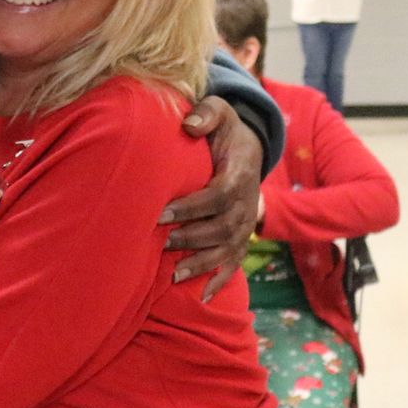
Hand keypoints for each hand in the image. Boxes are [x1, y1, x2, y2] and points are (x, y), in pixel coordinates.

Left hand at [161, 97, 260, 300]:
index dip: (193, 207)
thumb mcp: (219, 111)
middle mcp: (247, 202)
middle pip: (223, 227)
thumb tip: (188, 125)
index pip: (219, 195)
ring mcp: (246, 223)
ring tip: (173, 274)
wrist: (248, 147)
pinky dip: (220, 280)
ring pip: (227, 249)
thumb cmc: (224, 130)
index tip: (161, 212)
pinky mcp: (242, 237)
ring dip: (201, 263)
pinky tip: (202, 296)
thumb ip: (205, 113)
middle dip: (191, 237)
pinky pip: (235, 262)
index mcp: (240, 173)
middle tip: (160, 241)